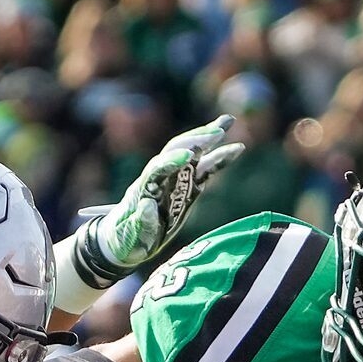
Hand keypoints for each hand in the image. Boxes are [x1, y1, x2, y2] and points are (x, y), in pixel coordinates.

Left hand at [95, 115, 243, 271]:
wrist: (125, 240)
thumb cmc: (126, 240)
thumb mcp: (131, 236)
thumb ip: (141, 222)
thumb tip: (148, 205)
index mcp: (143, 188)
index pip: (158, 169)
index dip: (172, 161)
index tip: (189, 155)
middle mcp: (159, 177)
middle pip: (176, 150)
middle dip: (196, 140)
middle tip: (218, 131)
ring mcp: (174, 180)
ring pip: (192, 154)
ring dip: (209, 137)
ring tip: (229, 121)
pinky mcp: (187, 187)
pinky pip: (204, 170)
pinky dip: (219, 158)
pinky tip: (236, 149)